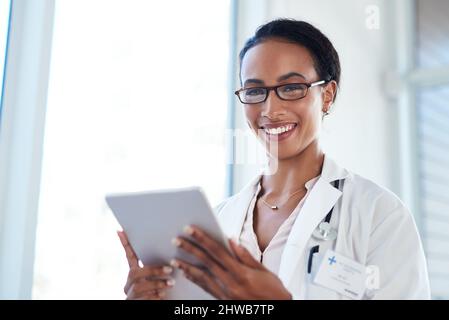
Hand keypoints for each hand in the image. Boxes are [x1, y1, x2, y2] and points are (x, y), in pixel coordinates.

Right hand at [117, 231, 174, 299]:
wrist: (149, 310)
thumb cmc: (156, 294)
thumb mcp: (155, 281)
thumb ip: (156, 271)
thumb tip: (169, 257)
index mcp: (133, 276)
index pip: (129, 258)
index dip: (126, 245)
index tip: (121, 231)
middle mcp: (128, 285)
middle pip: (135, 273)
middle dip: (153, 270)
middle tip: (169, 269)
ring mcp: (130, 296)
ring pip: (139, 287)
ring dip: (157, 283)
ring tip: (171, 283)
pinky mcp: (133, 304)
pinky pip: (143, 299)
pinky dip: (154, 296)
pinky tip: (163, 295)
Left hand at [171, 226, 291, 299]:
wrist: (276, 312)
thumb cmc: (274, 292)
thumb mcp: (264, 271)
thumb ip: (245, 256)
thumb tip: (231, 241)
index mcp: (241, 273)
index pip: (217, 251)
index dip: (202, 239)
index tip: (191, 230)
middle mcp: (231, 284)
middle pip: (206, 262)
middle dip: (190, 249)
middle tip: (177, 240)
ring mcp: (225, 294)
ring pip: (202, 277)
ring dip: (187, 267)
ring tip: (174, 260)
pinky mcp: (223, 301)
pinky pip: (205, 288)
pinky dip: (195, 280)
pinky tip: (187, 274)